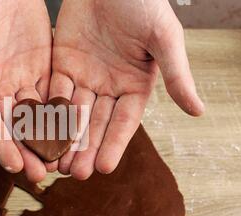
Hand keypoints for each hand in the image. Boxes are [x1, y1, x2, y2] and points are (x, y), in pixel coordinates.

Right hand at [0, 0, 52, 181]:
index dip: (0, 145)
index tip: (13, 166)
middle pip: (14, 126)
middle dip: (27, 150)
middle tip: (42, 174)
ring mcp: (22, 78)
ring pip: (37, 114)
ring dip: (48, 137)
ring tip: (61, 159)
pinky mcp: (43, 65)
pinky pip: (54, 93)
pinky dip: (62, 111)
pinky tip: (73, 129)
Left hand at [50, 0, 204, 179]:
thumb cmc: (143, 3)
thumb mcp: (163, 38)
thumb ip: (177, 75)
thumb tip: (199, 111)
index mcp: (135, 85)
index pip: (124, 122)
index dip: (115, 144)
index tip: (104, 167)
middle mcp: (109, 87)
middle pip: (97, 123)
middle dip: (86, 148)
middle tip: (75, 174)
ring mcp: (85, 77)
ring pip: (73, 113)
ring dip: (64, 137)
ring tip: (56, 162)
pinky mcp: (63, 65)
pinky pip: (54, 91)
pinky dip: (48, 111)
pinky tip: (40, 131)